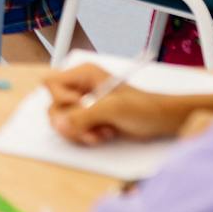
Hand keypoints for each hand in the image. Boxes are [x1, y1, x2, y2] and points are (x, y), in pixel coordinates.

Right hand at [43, 64, 212, 144]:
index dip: (60, 99)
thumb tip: (58, 124)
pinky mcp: (88, 120)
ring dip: (80, 132)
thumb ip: (83, 116)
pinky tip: (104, 134)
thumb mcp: (112, 109)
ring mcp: (83, 105)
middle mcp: (79, 88)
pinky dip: (86, 137)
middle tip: (92, 128)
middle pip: (54, 106)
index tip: (81, 106)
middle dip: (72, 122)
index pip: (51, 84)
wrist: (162, 121)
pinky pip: (73, 131)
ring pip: (62, 122)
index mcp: (83, 74)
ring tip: (102, 132)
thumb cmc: (143, 107)